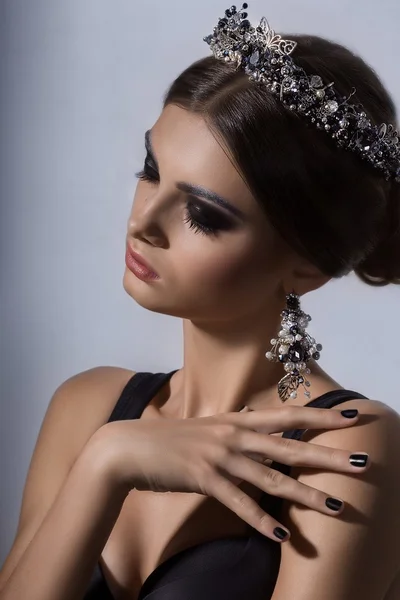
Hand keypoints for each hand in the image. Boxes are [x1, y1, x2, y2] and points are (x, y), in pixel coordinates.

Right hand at [92, 405, 367, 542]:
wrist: (129, 447)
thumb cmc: (170, 438)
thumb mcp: (208, 427)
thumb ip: (236, 427)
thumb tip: (258, 423)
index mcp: (236, 420)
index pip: (287, 416)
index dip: (320, 416)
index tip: (350, 416)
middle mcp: (233, 435)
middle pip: (289, 446)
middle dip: (328, 455)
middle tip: (362, 463)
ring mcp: (219, 457)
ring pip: (271, 478)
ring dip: (305, 495)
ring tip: (336, 507)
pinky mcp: (204, 478)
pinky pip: (239, 503)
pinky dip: (260, 521)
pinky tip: (281, 535)